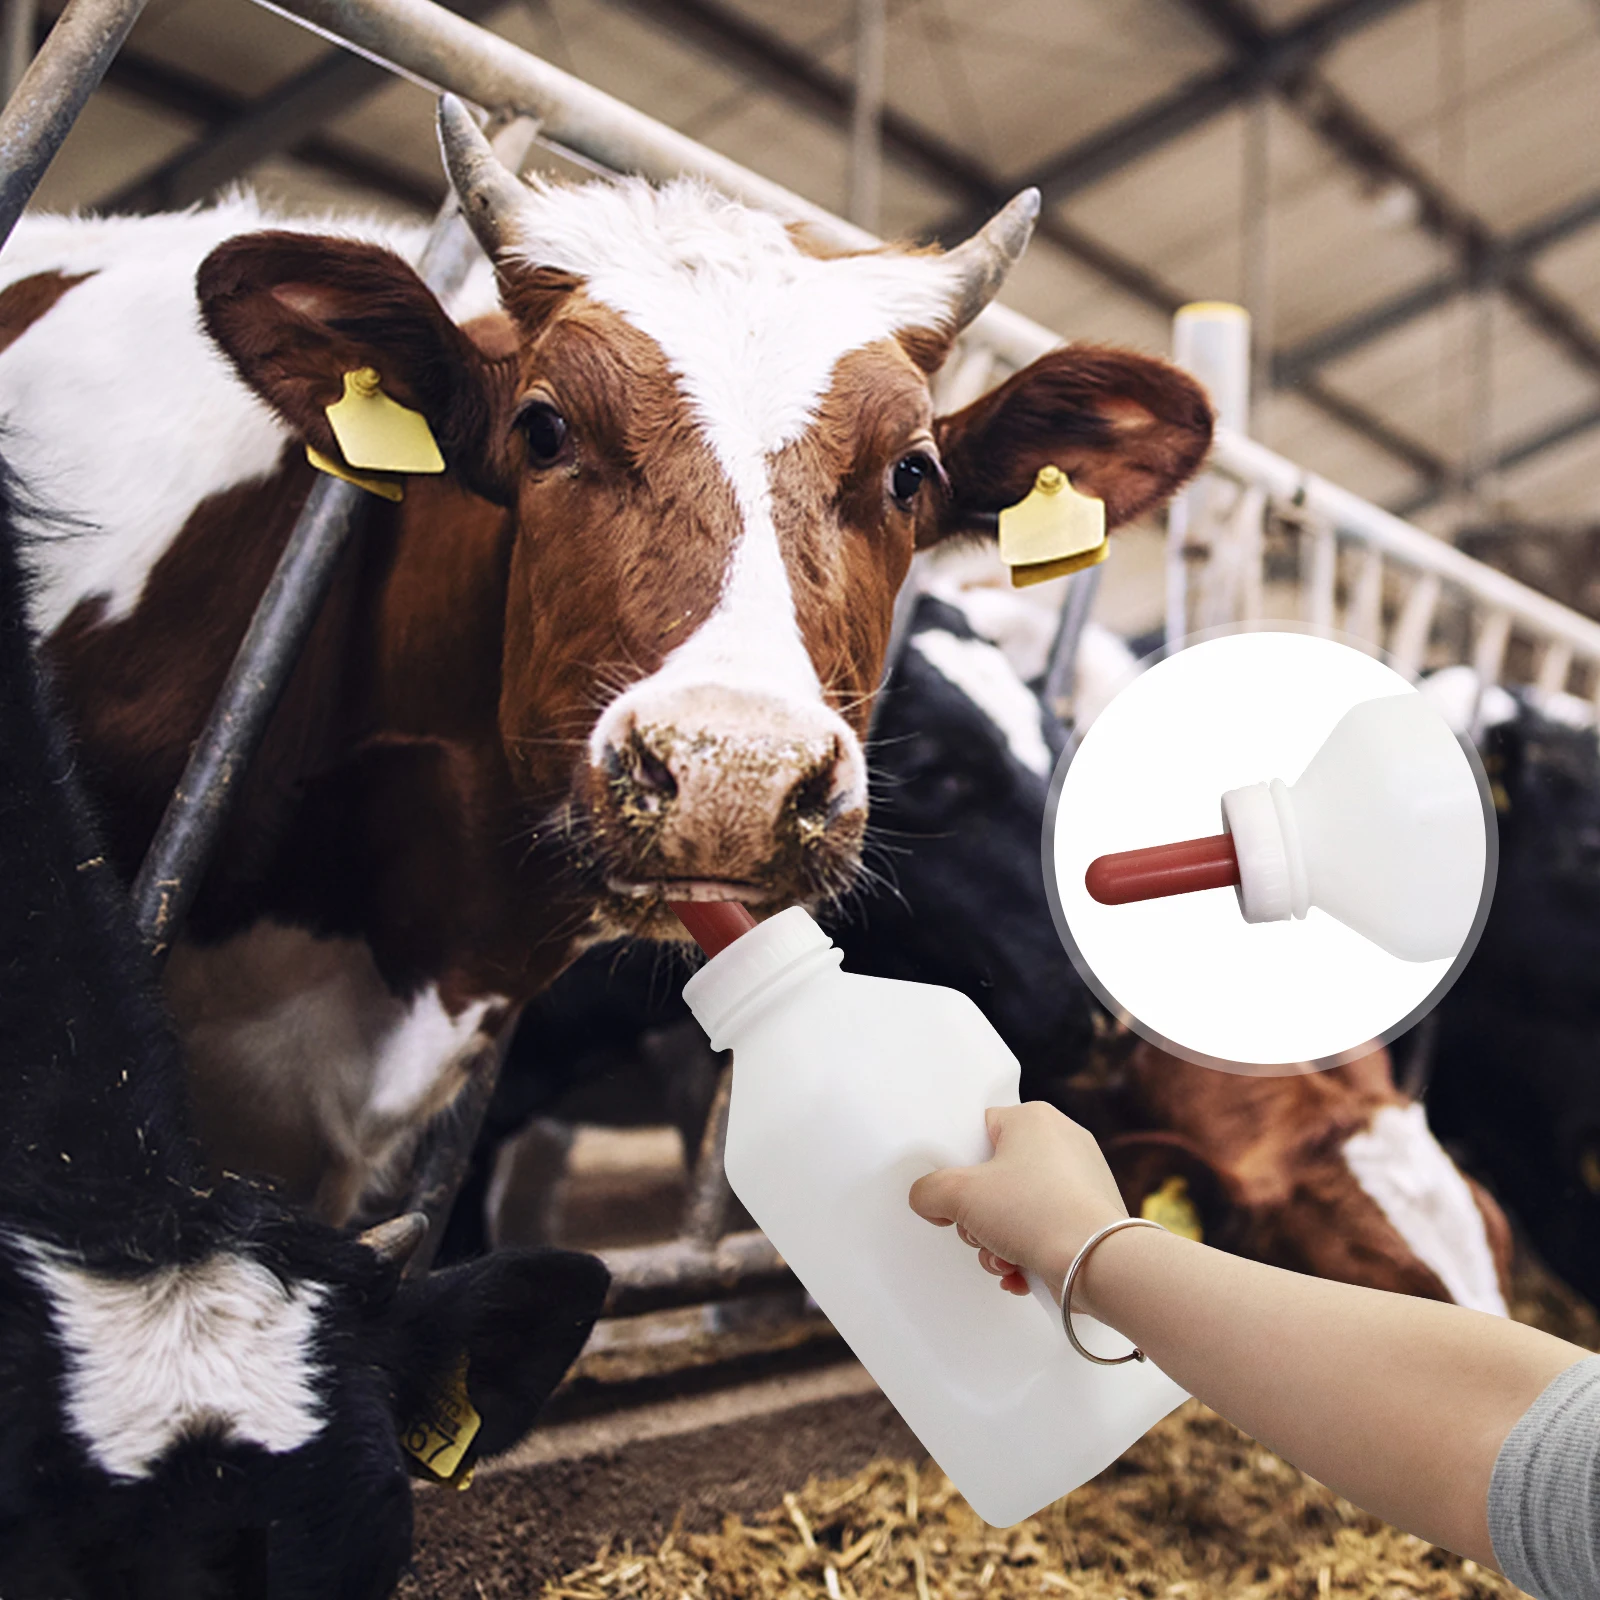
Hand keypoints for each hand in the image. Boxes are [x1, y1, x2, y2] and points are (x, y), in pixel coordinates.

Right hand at [908, 1101, 1128, 1303]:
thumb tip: (929, 1200)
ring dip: (999, 1241)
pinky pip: (1045, 1229)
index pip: (979, 1130)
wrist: (1098, 1263)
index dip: (959, 1166)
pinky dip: (1027, 1253)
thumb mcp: (959, 1195)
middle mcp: (1063, 1141)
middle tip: (980, 1232)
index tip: (954, 1194)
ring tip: (1004, 1259)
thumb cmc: (1037, 1214)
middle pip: (996, 1176)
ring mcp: (1082, 1178)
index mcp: (1033, 1118)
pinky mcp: (1092, 1214)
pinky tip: (1022, 1272)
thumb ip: (929, 1191)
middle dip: (980, 1217)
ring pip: (1018, 1209)